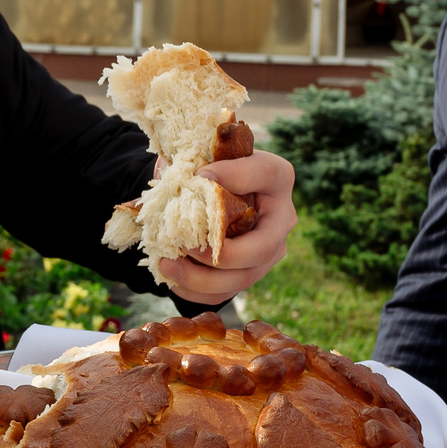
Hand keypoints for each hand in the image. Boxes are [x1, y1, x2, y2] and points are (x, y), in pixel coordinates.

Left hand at [153, 150, 295, 303]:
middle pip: (262, 248)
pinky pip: (225, 292)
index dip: (235, 176)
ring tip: (166, 265)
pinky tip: (172, 277)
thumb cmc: (206, 169)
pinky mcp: (248, 273)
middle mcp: (280, 218)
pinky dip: (195, 290)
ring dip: (200, 278)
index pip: (265, 174)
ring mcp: (268, 251)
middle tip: (184, 244)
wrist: (202, 193)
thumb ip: (201, 159)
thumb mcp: (205, 154)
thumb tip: (193, 181)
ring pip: (242, 278)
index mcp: (276, 177)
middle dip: (220, 253)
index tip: (199, 174)